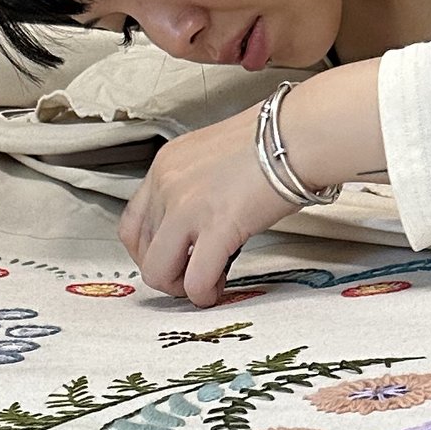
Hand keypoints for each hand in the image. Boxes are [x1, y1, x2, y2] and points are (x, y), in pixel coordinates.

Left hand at [118, 109, 283, 309]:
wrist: (297, 135)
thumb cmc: (273, 141)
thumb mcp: (215, 155)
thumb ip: (197, 186)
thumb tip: (202, 221)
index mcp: (166, 165)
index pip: (133, 222)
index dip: (148, 250)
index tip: (170, 258)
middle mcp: (168, 185)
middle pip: (142, 251)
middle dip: (166, 272)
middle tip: (190, 276)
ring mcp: (187, 207)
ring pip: (158, 271)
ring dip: (180, 287)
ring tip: (204, 285)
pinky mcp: (217, 227)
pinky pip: (195, 280)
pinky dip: (204, 294)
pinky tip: (218, 290)